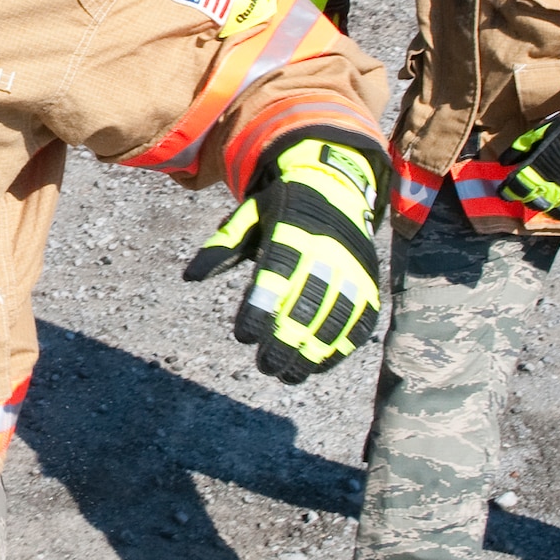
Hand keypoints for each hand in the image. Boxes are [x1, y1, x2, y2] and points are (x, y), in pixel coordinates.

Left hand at [183, 134, 387, 382]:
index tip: (243, 336)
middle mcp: (327, 251)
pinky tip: (317, 365)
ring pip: (335, 320)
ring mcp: (353, 269)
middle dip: (285, 342)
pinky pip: (359, 323)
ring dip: (312, 353)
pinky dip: (340, 348)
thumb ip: (222, 246)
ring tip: (287, 374)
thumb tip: (190, 277)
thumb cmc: (284, 207)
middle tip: (263, 365)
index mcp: (292, 232)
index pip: (276, 277)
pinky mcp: (370, 284)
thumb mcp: (250, 215)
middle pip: (307, 305)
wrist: (337, 185)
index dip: (259, 310)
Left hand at [499, 91, 559, 224]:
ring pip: (556, 213)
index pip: (518, 187)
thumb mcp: (545, 129)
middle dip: (528, 198)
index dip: (508, 191)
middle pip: (535, 202)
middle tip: (529, 192)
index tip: (505, 191)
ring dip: (549, 208)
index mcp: (542, 167)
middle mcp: (557, 186)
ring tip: (549, 201)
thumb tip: (505, 161)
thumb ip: (523, 146)